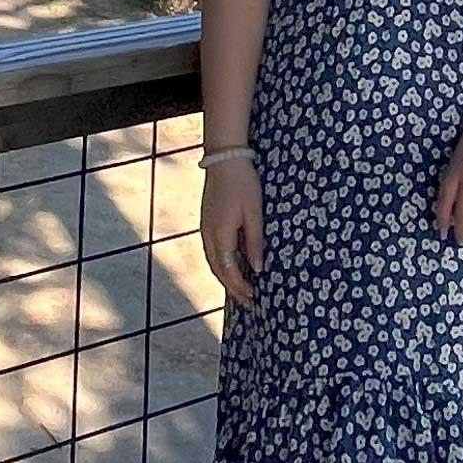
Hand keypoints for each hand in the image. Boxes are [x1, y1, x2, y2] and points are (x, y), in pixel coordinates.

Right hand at [201, 157, 265, 305]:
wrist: (224, 160)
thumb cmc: (243, 184)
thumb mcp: (255, 213)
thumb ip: (254, 242)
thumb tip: (257, 269)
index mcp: (220, 234)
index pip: (229, 270)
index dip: (240, 287)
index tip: (253, 298)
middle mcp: (208, 235)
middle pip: (218, 270)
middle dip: (232, 288)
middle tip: (247, 302)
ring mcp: (204, 228)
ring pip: (213, 262)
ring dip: (225, 278)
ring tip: (239, 289)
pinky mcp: (206, 222)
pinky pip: (212, 251)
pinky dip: (221, 264)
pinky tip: (231, 267)